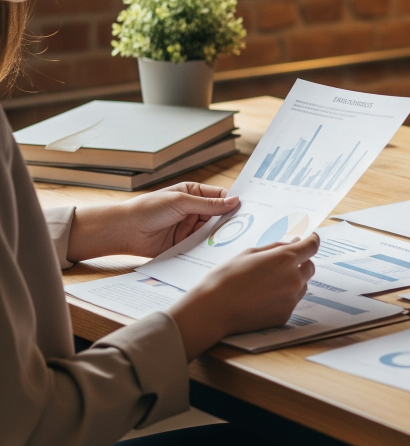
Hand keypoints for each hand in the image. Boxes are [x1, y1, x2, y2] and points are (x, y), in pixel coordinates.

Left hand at [66, 183, 240, 262]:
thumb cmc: (149, 209)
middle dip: (230, 221)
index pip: (220, 197)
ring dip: (220, 236)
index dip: (233, 203)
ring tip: (235, 240)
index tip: (249, 209)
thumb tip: (234, 201)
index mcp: (194, 194)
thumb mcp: (181, 202)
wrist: (124, 231)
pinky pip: (201, 246)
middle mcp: (194, 211)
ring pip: (212, 232)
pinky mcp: (184, 245)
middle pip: (219, 216)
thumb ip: (208, 204)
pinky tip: (219, 251)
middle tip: (247, 227)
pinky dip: (209, 248)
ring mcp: (190, 228)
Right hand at [169, 234, 318, 360]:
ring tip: (266, 284)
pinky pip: (292, 302)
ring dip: (292, 281)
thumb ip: (276, 247)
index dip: (312, 241)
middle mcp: (293, 279)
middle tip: (280, 264)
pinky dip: (283, 297)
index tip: (309, 239)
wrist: (212, 310)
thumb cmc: (226, 278)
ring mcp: (291, 299)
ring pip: (302, 285)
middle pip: (309, 266)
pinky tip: (263, 298)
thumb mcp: (249, 254)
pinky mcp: (285, 316)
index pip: (312, 245)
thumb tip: (294, 243)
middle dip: (300, 263)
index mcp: (285, 259)